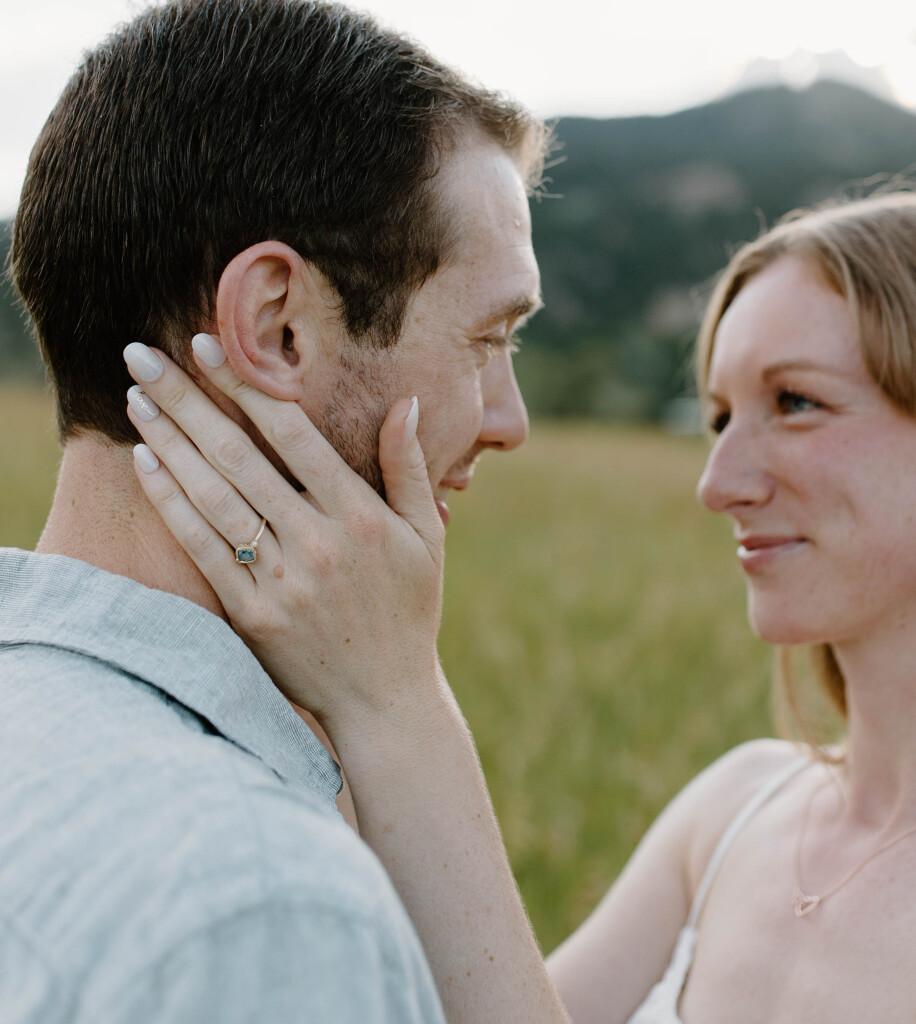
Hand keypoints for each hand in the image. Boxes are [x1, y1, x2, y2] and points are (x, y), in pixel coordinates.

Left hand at [123, 334, 444, 732]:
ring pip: (214, 496)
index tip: (209, 346)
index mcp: (360, 515)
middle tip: (144, 357)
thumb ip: (409, 469)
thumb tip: (406, 403)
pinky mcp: (252, 613)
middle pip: (240, 455)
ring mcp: (282, 579)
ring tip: (137, 401)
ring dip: (170, 442)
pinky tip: (147, 464)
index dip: (247, 385)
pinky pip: (203, 548)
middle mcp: (318, 541)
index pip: (293, 434)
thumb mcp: (424, 537)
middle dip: (187, 400)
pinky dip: (172, 504)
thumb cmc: (408, 611)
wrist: (384, 697)